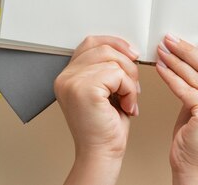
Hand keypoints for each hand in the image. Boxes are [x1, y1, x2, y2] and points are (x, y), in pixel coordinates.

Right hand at [54, 35, 139, 184]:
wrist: (102, 153)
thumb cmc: (105, 127)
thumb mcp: (105, 90)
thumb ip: (107, 68)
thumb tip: (126, 49)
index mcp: (68, 76)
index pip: (90, 43)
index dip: (114, 43)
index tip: (131, 53)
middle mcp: (65, 77)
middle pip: (104, 49)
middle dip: (127, 65)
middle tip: (132, 87)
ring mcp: (72, 82)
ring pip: (114, 60)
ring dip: (130, 80)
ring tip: (128, 98)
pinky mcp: (85, 89)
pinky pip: (118, 74)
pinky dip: (129, 89)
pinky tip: (126, 105)